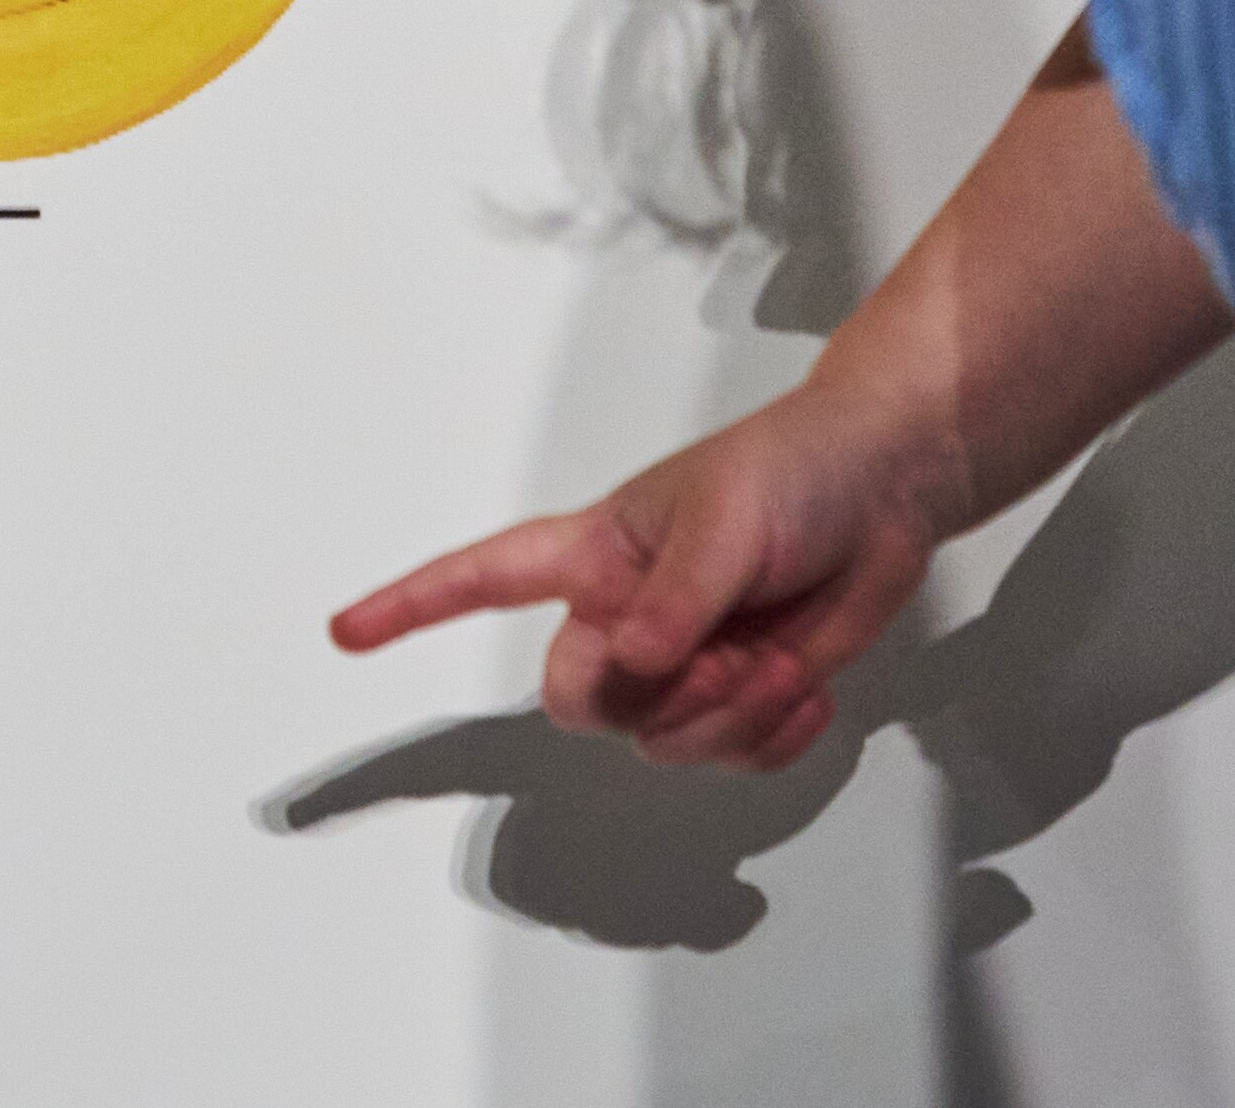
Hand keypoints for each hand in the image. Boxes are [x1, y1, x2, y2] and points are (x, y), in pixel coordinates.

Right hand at [327, 375, 951, 771]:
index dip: (408, 606)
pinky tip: (805, 690)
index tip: (345, 631)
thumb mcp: (723, 521)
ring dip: (728, 720)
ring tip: (777, 662)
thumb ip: (675, 598)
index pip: (479, 580)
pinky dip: (772, 741)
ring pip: (663, 743)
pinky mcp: (747, 696)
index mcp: (593, 558)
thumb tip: (633, 661)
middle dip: (648, 700)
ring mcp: (686, 662)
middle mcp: (624, 617)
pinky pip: (733, 760)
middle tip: (722, 661)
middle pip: (580, 700)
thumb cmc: (790, 473)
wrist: (888, 488)